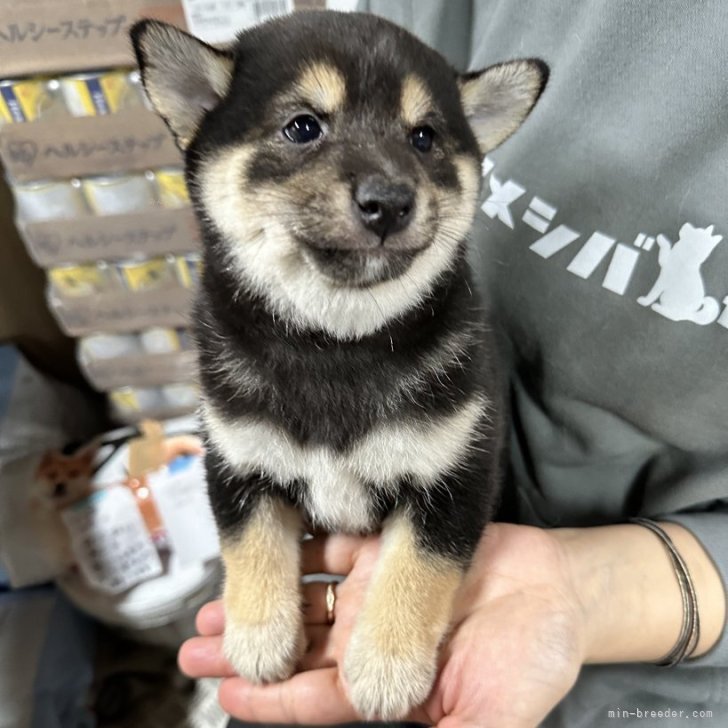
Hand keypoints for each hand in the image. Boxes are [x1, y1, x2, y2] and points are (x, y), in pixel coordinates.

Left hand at [179, 523, 586, 726]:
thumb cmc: (531, 661)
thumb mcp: (492, 722)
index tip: (224, 691)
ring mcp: (377, 588)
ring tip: (217, 599)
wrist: (562, 591)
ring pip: (307, 594)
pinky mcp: (389, 545)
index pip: (315, 697)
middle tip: (194, 642)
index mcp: (389, 685)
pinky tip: (271, 539)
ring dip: (265, 595)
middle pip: (298, 644)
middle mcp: (372, 635)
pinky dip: (303, 544)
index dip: (269, 696)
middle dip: (248, 645)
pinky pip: (337, 545)